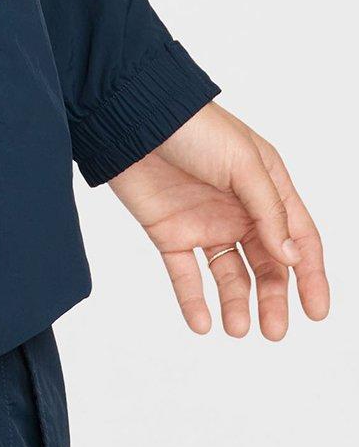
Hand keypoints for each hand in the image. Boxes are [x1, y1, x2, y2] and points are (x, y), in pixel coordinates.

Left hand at [107, 101, 329, 338]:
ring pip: (229, 275)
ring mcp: (204, 221)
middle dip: (273, 299)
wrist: (131, 115)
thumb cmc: (192, 125)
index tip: (316, 311)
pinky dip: (193, 300)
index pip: (298, 237)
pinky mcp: (169, 231)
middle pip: (266, 264)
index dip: (310, 274)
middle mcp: (238, 208)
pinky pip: (185, 274)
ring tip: (236, 328)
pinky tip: (201, 323)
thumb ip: (268, 210)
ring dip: (236, 304)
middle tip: (274, 331)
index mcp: (265, 186)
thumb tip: (291, 256)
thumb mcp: (242, 162)